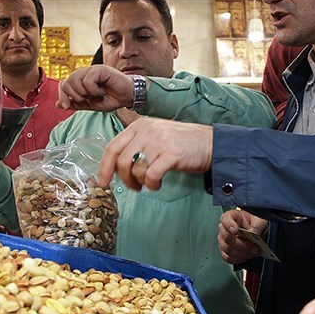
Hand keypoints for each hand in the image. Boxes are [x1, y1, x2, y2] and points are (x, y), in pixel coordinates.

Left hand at [57, 65, 135, 110]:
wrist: (128, 96)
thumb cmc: (112, 99)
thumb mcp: (90, 105)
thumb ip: (75, 104)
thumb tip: (58, 105)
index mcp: (81, 80)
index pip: (63, 84)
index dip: (62, 96)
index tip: (67, 107)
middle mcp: (85, 73)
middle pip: (67, 81)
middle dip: (75, 96)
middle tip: (88, 99)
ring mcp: (92, 70)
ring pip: (75, 79)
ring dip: (84, 92)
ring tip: (95, 95)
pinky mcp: (100, 69)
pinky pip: (88, 80)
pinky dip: (94, 90)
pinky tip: (102, 91)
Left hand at [98, 118, 212, 190]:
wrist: (211, 143)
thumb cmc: (182, 143)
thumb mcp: (155, 136)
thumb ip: (136, 145)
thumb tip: (115, 167)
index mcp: (139, 126)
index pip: (112, 147)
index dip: (105, 167)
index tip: (103, 182)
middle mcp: (147, 130)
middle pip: (121, 160)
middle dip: (124, 179)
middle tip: (133, 187)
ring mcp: (159, 141)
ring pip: (136, 169)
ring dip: (140, 182)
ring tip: (150, 183)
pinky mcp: (171, 154)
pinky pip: (151, 176)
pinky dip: (152, 184)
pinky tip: (158, 183)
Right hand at [218, 209, 266, 264]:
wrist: (258, 231)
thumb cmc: (255, 222)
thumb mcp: (260, 220)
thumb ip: (256, 226)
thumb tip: (252, 234)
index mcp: (231, 216)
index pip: (225, 219)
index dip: (229, 225)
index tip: (235, 230)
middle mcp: (224, 229)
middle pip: (227, 238)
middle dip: (242, 245)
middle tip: (254, 247)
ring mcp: (224, 241)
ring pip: (228, 250)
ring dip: (242, 253)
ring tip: (254, 252)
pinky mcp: (226, 252)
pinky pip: (228, 258)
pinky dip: (239, 259)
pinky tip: (248, 256)